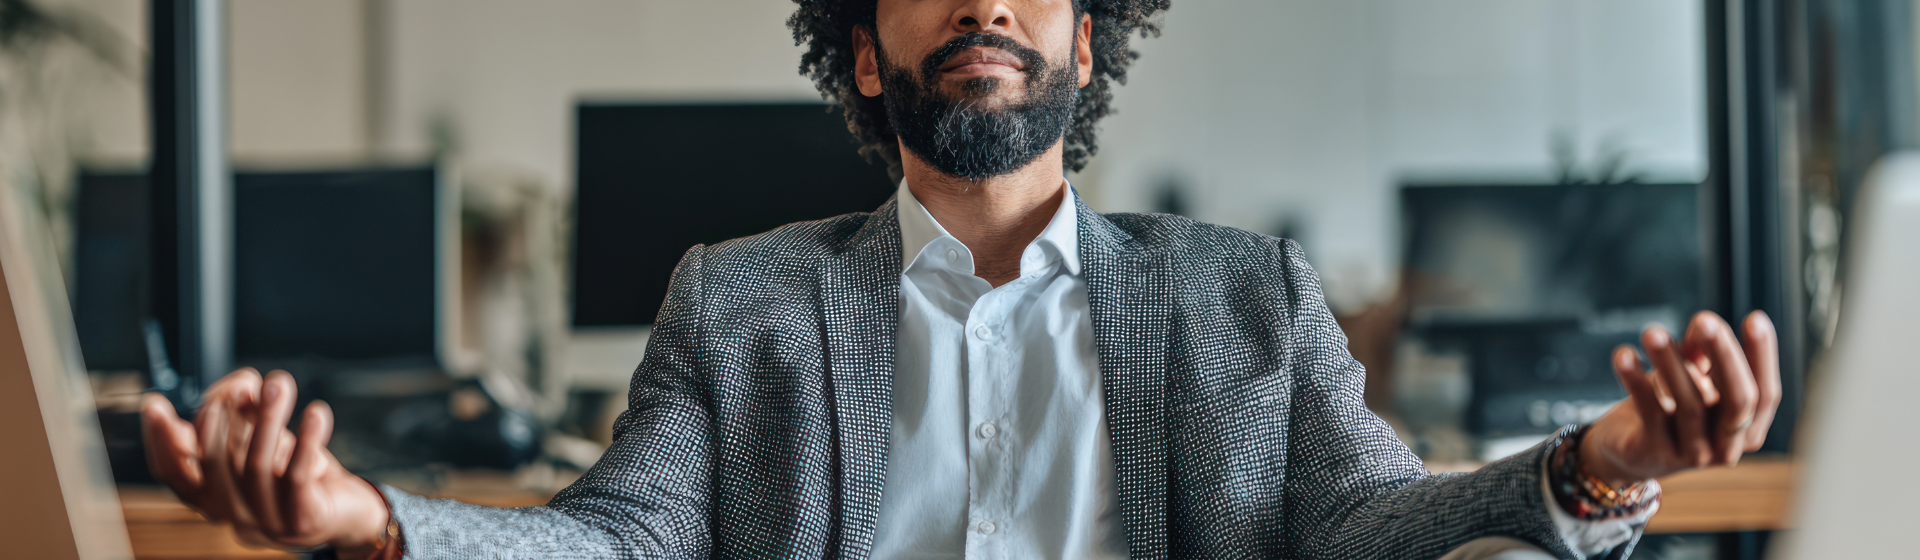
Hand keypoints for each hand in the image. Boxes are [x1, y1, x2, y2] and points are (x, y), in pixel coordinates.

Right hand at [141, 368, 391, 555]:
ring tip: (280, 383)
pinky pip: (297, 476)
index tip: (154, 404)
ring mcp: (268, 522)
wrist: (352, 512)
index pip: (174, 475)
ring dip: (267, 418)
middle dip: (221, 417)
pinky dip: (307, 440)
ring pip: (255, 465)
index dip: (160, 441)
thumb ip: (244, 419)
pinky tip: (317, 412)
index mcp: (217, 498)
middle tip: (242, 383)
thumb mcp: (267, 443)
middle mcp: (235, 516)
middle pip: (213, 463)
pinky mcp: (302, 520)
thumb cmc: (304, 474)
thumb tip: (237, 388)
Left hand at [1580, 311, 1780, 485]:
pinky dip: (1636, 380)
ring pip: (1690, 405)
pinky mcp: (1654, 454)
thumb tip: (1705, 323)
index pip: (1766, 394)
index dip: (1763, 358)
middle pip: (1738, 401)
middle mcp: (1726, 448)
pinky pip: (1649, 412)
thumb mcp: (1690, 379)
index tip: (1755, 317)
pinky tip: (1624, 355)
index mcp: (1747, 431)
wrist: (1624, 453)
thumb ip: (1701, 355)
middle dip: (1724, 356)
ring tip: (1652, 332)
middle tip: (1706, 319)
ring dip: (1670, 363)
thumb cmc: (1668, 410)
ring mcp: (1692, 455)